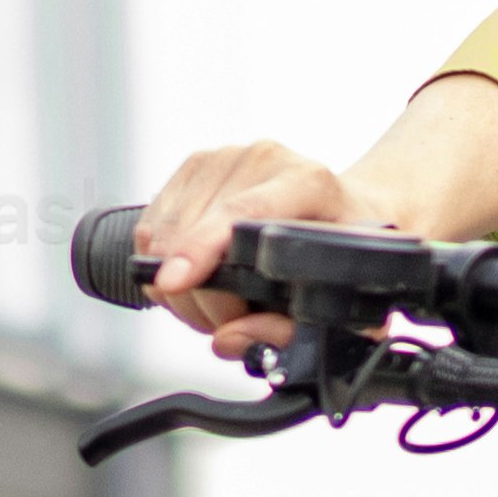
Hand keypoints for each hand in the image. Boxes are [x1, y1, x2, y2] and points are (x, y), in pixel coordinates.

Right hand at [126, 138, 353, 361]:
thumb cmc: (343, 255)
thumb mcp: (340, 300)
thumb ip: (288, 331)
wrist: (346, 209)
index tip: (173, 283)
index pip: (239, 215)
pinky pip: (151, 226)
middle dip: (198, 298)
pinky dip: (163, 262)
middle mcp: (263, 160)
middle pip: (191, 235)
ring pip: (163, 234)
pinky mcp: (195, 165)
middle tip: (229, 321)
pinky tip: (198, 274)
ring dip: (179, 285)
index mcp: (309, 183)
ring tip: (219, 298)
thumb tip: (228, 339)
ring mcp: (225, 157)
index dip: (200, 249)